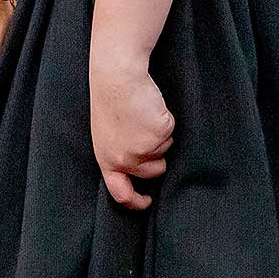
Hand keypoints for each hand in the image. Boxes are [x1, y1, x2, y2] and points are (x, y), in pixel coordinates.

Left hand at [90, 55, 173, 209]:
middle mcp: (125, 159)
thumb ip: (120, 154)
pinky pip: (171, 133)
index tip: (147, 201)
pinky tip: (151, 108)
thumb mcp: (107, 134)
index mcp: (107, 159)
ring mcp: (143, 148)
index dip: (135, 202)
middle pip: (154, 171)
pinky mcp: (159, 134)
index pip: (120, 192)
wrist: (116, 75)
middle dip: (156, 154)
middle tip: (143, 129)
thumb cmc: (112, 99)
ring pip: (166, 151)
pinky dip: (165, 121)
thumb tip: (138, 171)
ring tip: (143, 115)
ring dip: (160, 136)